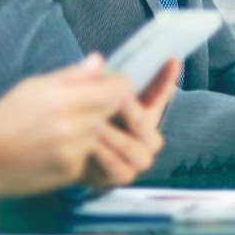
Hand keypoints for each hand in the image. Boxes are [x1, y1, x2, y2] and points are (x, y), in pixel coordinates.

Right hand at [0, 55, 132, 197]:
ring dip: (94, 128)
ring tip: (69, 126)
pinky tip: (59, 146)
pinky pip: (89, 154)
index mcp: (62, 99)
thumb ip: (71, 75)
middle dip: (108, 104)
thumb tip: (99, 60)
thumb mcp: (33, 86)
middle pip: (113, 110)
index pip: (116, 90)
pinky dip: (81, 149)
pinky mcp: (71, 170)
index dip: (118, 85)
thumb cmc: (5, 118)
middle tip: (91, 104)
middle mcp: (71, 126)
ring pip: (103, 133)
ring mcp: (72, 151)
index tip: (111, 84)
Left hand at [83, 58, 177, 189]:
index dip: (166, 76)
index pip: (158, 90)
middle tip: (118, 100)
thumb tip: (96, 60)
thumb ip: (91, 81)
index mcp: (140, 108)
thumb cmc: (82, 119)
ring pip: (139, 150)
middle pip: (148, 123)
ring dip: (117, 138)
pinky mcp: (123, 175)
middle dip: (133, 112)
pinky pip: (122, 170)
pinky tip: (93, 148)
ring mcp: (137, 155)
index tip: (171, 59)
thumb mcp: (84, 97)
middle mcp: (145, 133)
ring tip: (96, 127)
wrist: (63, 155)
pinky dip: (108, 158)